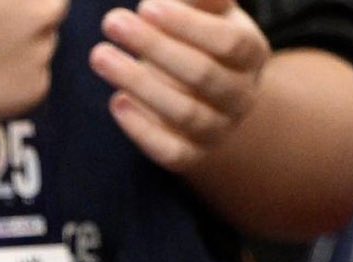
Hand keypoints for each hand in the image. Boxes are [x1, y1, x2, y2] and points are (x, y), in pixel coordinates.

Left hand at [90, 0, 269, 175]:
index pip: (228, 42)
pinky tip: (116, 101)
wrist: (202, 93)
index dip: (187, 25)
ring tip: (100, 56)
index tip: (146, 7)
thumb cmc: (199, 38)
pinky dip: (141, 129)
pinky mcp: (191, 157)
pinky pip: (169, 151)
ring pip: (184, 114)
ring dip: (139, 83)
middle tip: (112, 22)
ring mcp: (218, 130)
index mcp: (252, 53)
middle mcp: (241, 96)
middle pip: (203, 75)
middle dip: (154, 46)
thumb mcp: (207, 9)